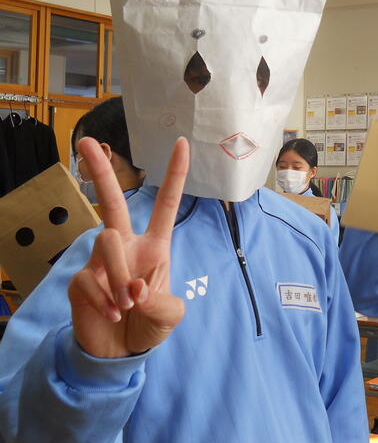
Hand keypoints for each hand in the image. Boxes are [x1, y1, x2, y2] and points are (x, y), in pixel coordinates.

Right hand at [67, 137, 189, 357]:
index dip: (174, 175)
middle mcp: (126, 246)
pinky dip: (105, 300)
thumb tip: (135, 289)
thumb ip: (161, 301)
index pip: (165, 204)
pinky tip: (114, 314)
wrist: (121, 352)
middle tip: (86, 140)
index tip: (181, 142)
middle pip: (111, 202)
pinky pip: (90, 278)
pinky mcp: (81, 280)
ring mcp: (100, 262)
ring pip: (107, 241)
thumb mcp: (170, 315)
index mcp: (154, 245)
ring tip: (129, 305)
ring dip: (121, 275)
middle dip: (100, 170)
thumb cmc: (149, 323)